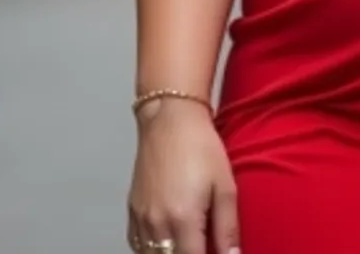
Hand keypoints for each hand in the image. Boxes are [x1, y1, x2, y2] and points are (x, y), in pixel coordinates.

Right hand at [127, 100, 239, 253]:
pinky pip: (137, 244)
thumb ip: (227, 229)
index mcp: (182, 219)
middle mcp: (157, 222)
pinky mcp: (132, 209)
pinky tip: (167, 243)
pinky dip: (151, 250)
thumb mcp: (225, 187)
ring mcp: (141, 217)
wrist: (170, 119)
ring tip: (187, 244)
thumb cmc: (200, 147)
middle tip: (203, 247)